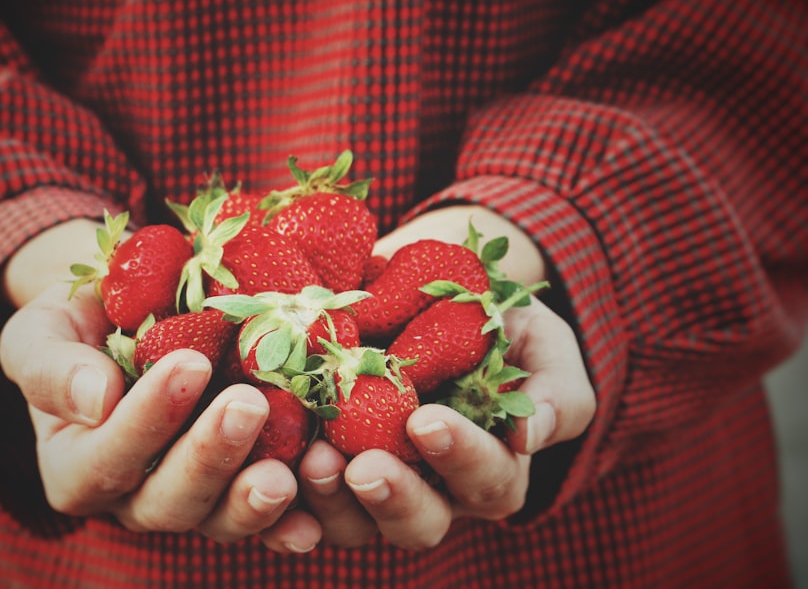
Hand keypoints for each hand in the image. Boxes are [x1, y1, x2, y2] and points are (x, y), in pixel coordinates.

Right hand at [0, 220, 322, 551]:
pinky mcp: (238, 489)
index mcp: (76, 465)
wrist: (130, 316)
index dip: (146, 420)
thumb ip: (50, 367)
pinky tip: (316, 518)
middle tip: (249, 404)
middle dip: (210, 456)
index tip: (189, 363)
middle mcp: (133, 496)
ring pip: (220, 519)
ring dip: (254, 499)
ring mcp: (192, 498)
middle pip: (169, 501)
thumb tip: (94, 399)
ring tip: (287, 471)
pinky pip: (266, 520)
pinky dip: (292, 521)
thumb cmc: (79, 323)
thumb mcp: (42, 332)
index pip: (105, 458)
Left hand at [296, 205, 595, 548]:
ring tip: (311, 457)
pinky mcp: (321, 468)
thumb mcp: (542, 346)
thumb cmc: (498, 326)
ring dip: (330, 499)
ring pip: (353, 524)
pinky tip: (264, 469)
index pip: (487, 480)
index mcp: (491, 469)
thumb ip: (554, 389)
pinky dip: (282, 494)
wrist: (429, 296)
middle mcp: (433, 491)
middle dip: (391, 497)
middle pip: (418, 523)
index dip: (460, 457)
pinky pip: (298, 501)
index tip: (426, 420)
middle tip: (363, 464)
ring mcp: (372, 485)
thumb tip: (530, 434)